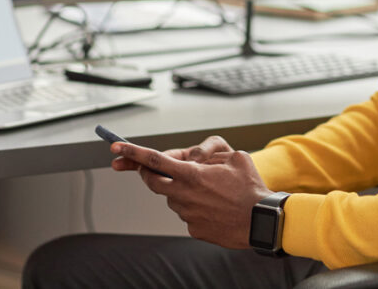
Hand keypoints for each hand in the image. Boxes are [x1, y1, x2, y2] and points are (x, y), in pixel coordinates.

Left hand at [111, 141, 271, 247]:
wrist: (261, 221)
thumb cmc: (250, 187)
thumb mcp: (234, 156)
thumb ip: (208, 153)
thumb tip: (192, 158)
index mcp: (192, 174)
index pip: (154, 161)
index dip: (133, 153)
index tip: (116, 148)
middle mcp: (184, 195)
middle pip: (153, 181)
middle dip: (147, 172)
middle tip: (150, 167)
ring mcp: (187, 214)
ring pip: (172, 197)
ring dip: (180, 189)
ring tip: (210, 190)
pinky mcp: (193, 229)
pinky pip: (186, 213)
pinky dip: (194, 206)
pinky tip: (214, 206)